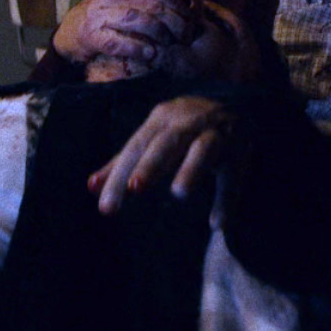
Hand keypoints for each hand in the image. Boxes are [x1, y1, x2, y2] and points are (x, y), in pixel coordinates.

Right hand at [51, 0, 200, 63]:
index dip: (180, 8)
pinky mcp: (91, 36)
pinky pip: (117, 41)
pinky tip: (151, 54)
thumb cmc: (108, 14)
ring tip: (169, 45)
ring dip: (158, 33)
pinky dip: (137, 48)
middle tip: (185, 38)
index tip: (191, 22)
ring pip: (136, 19)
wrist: (73, 29)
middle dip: (174, 23)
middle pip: (153, 6)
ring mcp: (100, 15)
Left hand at [87, 95, 233, 214]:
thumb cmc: (185, 127)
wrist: (237, 105)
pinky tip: (216, 225)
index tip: (105, 204)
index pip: (136, 147)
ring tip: (179, 193)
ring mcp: (216, 132)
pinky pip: (233, 176)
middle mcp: (188, 121)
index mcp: (162, 119)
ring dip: (191, 169)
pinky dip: (226, 199)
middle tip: (134, 189)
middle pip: (166, 143)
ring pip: (203, 148)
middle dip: (150, 166)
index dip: (119, 174)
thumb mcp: (155, 137)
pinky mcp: (239, 150)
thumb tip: (91, 187)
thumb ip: (125, 161)